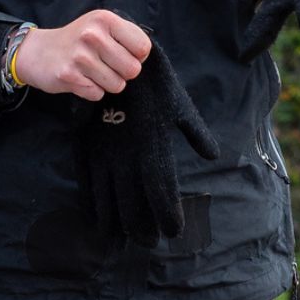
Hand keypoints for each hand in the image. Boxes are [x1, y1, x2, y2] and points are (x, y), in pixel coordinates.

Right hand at [14, 10, 149, 99]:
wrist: (39, 51)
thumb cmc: (77, 40)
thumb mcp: (99, 26)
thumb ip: (124, 36)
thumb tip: (144, 56)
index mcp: (105, 19)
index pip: (143, 47)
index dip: (137, 56)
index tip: (122, 53)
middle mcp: (93, 35)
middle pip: (133, 69)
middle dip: (122, 73)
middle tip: (106, 65)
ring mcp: (80, 56)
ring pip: (117, 85)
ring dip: (107, 83)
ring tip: (92, 72)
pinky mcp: (69, 76)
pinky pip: (98, 94)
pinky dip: (91, 91)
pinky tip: (81, 79)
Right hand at [77, 44, 219, 240]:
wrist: (114, 57)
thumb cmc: (154, 81)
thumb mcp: (179, 104)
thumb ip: (196, 132)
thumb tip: (213, 156)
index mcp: (154, 149)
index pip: (162, 192)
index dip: (167, 215)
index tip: (172, 233)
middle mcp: (129, 157)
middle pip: (135, 203)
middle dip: (140, 226)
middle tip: (147, 242)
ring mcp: (105, 154)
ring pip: (110, 198)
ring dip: (116, 222)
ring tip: (120, 241)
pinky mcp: (86, 147)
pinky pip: (87, 182)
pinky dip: (90, 204)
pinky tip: (95, 220)